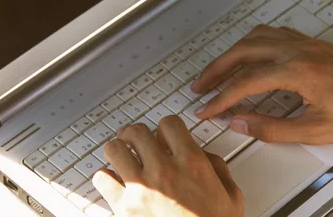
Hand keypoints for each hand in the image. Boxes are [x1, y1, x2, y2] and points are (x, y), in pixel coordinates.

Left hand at [92, 116, 243, 216]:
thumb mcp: (230, 196)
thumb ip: (217, 167)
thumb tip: (204, 154)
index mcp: (192, 163)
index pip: (169, 123)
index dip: (165, 128)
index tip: (163, 137)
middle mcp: (165, 170)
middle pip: (137, 131)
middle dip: (136, 135)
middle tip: (136, 142)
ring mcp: (142, 188)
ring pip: (115, 149)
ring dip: (118, 151)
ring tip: (122, 158)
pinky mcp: (124, 208)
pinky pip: (101, 179)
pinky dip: (104, 178)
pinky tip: (112, 182)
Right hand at [192, 25, 332, 144]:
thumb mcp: (317, 129)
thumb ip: (272, 128)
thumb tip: (240, 123)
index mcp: (297, 71)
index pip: (245, 83)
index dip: (221, 98)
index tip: (206, 110)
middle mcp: (297, 50)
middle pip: (242, 52)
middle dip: (216, 69)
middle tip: (199, 86)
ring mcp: (304, 42)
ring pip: (255, 38)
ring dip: (231, 53)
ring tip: (217, 71)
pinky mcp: (311, 42)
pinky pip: (271, 34)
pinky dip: (251, 43)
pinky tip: (248, 54)